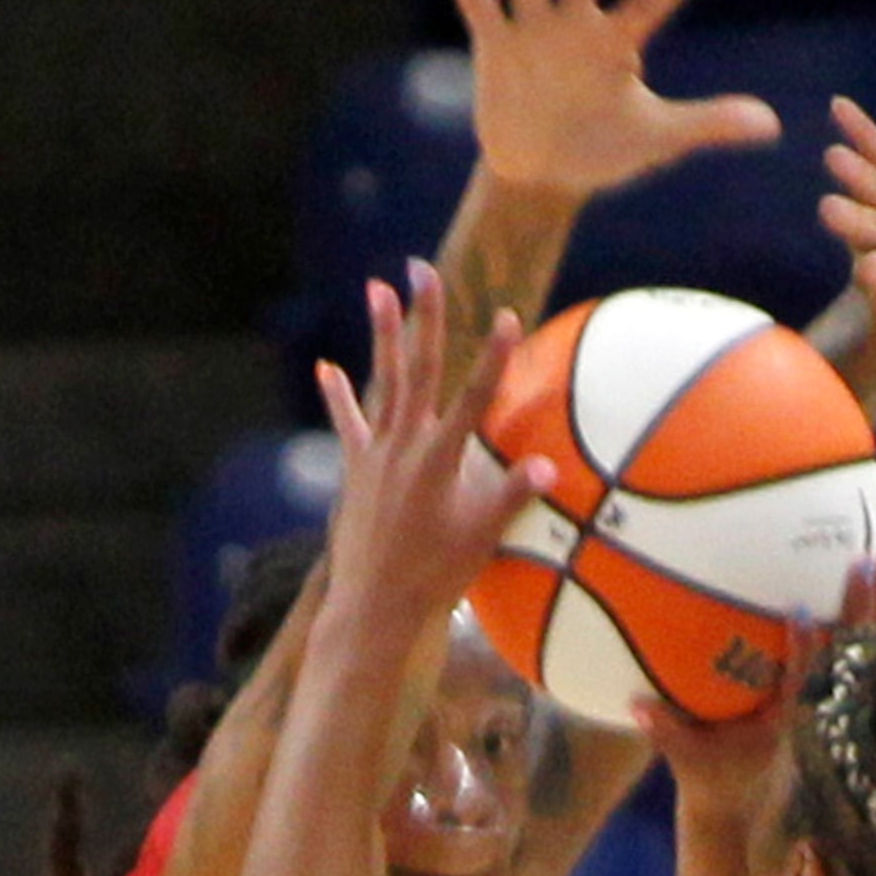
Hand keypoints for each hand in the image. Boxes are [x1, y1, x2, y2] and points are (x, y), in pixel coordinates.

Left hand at [317, 262, 553, 626]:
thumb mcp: (481, 538)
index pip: (475, 398)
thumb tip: (548, 466)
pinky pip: (348, 423)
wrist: (374, 606)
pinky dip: (339, 394)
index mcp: (440, 460)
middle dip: (425, 317)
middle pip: (419, 369)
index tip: (508, 316)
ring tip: (377, 289)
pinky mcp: (356, 469)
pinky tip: (327, 366)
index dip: (494, 357)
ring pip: (382, 382)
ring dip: (382, 334)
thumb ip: (512, 497)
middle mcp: (405, 446)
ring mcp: (376, 454)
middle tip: (422, 270)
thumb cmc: (435, 577)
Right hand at [434, 0, 780, 197]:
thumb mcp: (658, 138)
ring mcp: (532, 30)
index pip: (649, 5)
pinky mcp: (495, 46)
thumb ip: (711, 123)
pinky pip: (478, 3)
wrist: (542, 175)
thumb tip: (773, 125)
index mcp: (615, 45)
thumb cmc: (603, 149)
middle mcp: (574, 25)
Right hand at [635, 528, 875, 814]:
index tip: (799, 613)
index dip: (803, 650)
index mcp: (790, 719)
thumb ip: (665, 733)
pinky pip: (862, 631)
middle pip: (855, 645)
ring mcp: (835, 688)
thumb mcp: (686, 759)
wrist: (744, 804)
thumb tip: (637, 704)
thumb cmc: (710, 776)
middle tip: (875, 552)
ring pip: (871, 633)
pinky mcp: (837, 678)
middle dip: (867, 599)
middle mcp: (822, 700)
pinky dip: (873, 596)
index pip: (802, 682)